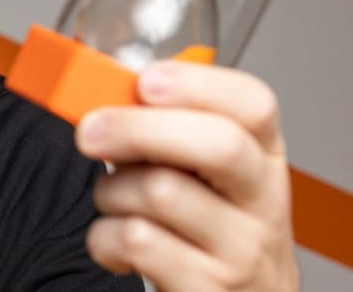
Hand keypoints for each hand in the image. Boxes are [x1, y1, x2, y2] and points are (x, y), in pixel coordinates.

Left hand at [75, 61, 297, 291]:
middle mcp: (262, 201)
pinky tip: (115, 243)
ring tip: (114, 203)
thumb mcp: (205, 178)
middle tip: (91, 130)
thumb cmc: (210, 236)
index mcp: (261, 158)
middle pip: (217, 145)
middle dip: (137, 128)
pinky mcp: (207, 290)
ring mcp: (241, 251)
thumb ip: (166, 133)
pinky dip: (104, 238)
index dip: (198, 84)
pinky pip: (136, 241)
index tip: (145, 80)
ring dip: (111, 192)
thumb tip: (105, 94)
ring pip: (160, 192)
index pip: (254, 105)